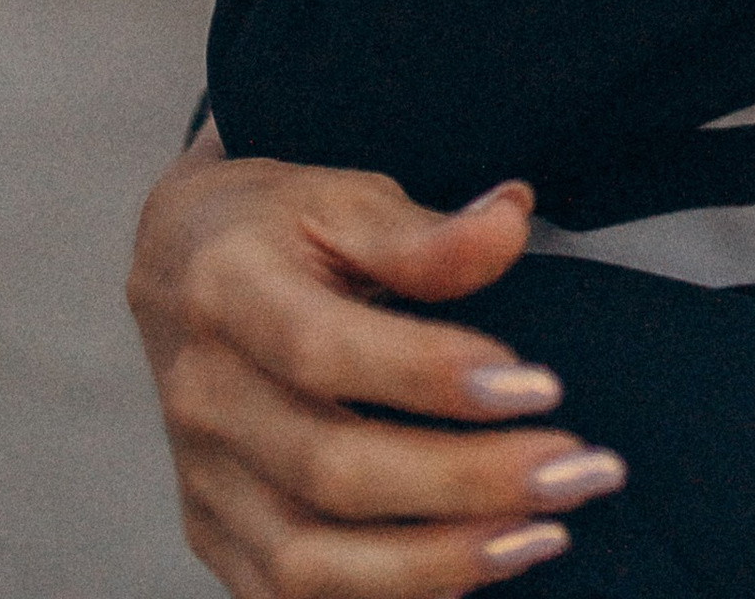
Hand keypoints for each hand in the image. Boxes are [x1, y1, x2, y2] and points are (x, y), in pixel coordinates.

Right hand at [128, 133, 623, 597]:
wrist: (177, 264)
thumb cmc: (277, 223)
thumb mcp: (343, 196)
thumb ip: (422, 230)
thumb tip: (511, 221)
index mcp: (224, 288)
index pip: (324, 350)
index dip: (431, 376)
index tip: (539, 385)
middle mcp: (202, 394)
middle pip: (331, 469)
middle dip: (468, 481)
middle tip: (577, 469)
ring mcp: (202, 477)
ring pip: (309, 561)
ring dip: (438, 562)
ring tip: (543, 533)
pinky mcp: (212, 532)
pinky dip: (389, 596)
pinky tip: (476, 567)